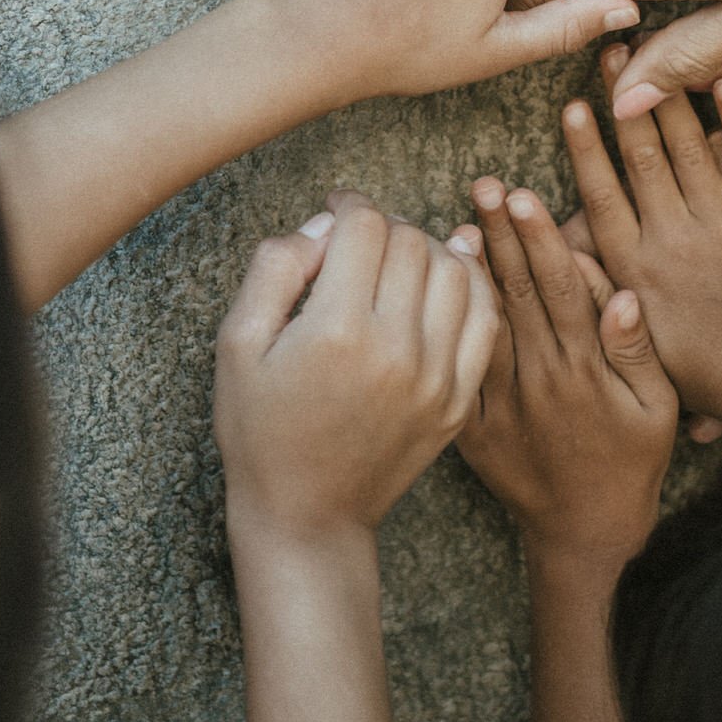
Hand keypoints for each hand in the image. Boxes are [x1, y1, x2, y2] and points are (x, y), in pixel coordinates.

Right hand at [215, 194, 498, 548]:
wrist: (307, 516)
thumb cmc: (261, 430)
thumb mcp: (237, 344)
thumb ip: (275, 268)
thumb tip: (324, 224)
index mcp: (336, 331)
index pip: (365, 226)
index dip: (348, 205)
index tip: (336, 211)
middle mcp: (395, 349)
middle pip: (411, 241)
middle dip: (383, 225)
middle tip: (359, 239)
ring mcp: (436, 376)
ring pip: (456, 270)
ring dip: (428, 248)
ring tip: (399, 258)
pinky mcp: (458, 399)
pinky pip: (484, 319)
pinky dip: (470, 285)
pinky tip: (443, 279)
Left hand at [454, 182, 676, 569]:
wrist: (583, 537)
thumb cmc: (630, 465)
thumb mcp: (656, 411)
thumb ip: (637, 350)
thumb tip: (623, 293)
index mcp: (586, 369)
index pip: (561, 288)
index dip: (541, 238)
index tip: (521, 195)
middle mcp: (542, 379)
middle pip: (519, 292)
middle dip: (501, 234)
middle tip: (483, 185)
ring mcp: (504, 403)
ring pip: (486, 323)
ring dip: (472, 271)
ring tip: (458, 220)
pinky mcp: (475, 427)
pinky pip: (460, 370)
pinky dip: (448, 328)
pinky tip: (436, 292)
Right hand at [563, 52, 721, 432]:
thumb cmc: (703, 370)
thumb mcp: (633, 342)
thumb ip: (598, 290)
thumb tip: (557, 248)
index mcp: (637, 268)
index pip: (602, 195)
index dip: (584, 149)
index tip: (571, 105)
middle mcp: (675, 240)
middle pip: (642, 158)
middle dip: (625, 100)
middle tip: (610, 50)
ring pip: (691, 150)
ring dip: (671, 98)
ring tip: (657, 50)